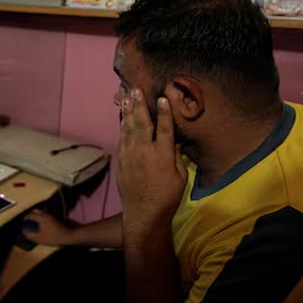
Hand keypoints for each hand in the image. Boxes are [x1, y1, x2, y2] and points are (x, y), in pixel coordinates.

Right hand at [21, 209, 73, 245]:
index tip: (22, 221)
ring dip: (37, 215)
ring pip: (42, 212)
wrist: (68, 235)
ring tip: (35, 222)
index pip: (30, 215)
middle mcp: (46, 214)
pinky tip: (43, 224)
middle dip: (31, 214)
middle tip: (28, 220)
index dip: (24, 218)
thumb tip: (24, 231)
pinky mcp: (56, 217)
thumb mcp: (39, 238)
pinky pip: (46, 215)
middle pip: (36, 211)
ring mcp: (52, 215)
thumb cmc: (53, 237)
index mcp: (41, 217)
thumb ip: (30, 235)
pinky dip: (43, 217)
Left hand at [117, 89, 187, 248]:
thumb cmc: (167, 197)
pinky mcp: (121, 161)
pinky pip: (122, 139)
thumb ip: (176, 156)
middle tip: (136, 89)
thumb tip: (175, 141)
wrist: (143, 213)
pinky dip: (123, 127)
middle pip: (142, 123)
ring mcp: (130, 156)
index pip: (165, 128)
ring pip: (129, 128)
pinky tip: (123, 118)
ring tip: (127, 97)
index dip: (165, 112)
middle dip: (140, 104)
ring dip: (128, 111)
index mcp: (163, 155)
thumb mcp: (180, 177)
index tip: (163, 97)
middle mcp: (145, 152)